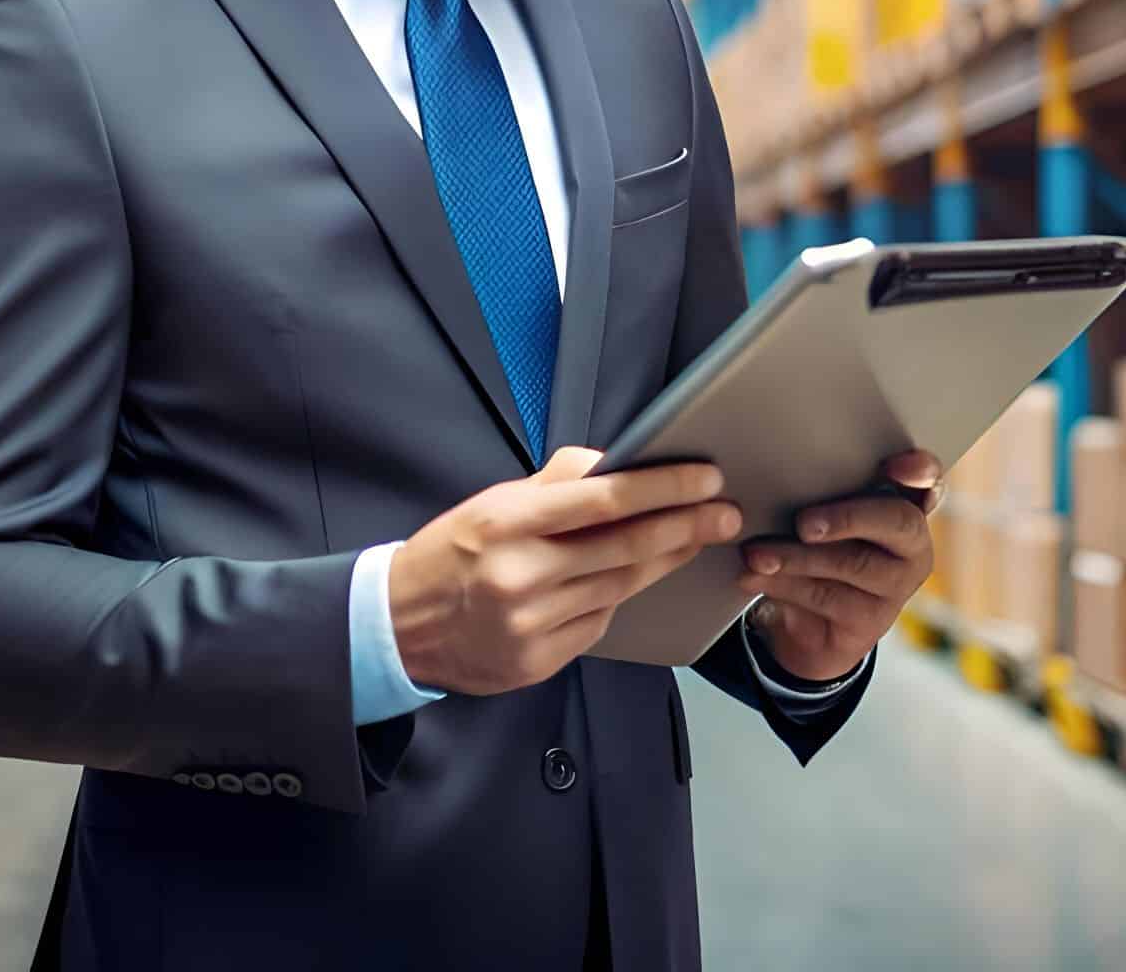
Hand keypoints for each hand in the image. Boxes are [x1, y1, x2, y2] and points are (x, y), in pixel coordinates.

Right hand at [388, 446, 742, 695]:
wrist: (399, 626)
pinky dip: (620, 597)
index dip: (664, 487)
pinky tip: (633, 579)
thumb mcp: (493, 502)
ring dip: (666, 561)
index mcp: (510, 523)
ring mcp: (532, 624)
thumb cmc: (450, 553)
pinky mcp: (539, 661)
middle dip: (686, 526)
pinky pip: (598, 623)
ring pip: (621, 586)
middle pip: (627, 547)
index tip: (705, 477)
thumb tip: (614, 462)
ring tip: (695, 539)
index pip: (605, 499)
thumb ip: (555, 482)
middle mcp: (522, 575)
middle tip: (726, 512)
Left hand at [738, 449, 943, 684]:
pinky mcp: (871, 621)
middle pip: (896, 521)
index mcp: (905, 505)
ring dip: (797, 558)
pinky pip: (827, 597)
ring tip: (757, 554)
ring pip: (852, 564)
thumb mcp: (821, 515)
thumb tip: (777, 470)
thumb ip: (821, 491)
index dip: (921, 470)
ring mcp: (896, 586)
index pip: (928, 483)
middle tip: (803, 523)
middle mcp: (912, 546)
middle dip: (848, 518)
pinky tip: (755, 575)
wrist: (809, 624)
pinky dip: (784, 583)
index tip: (894, 465)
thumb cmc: (815, 547)